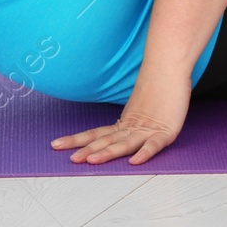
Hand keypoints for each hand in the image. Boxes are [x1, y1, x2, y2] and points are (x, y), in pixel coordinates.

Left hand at [51, 67, 190, 165]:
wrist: (170, 65)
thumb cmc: (158, 86)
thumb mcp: (140, 107)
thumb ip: (129, 120)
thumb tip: (116, 128)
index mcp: (124, 122)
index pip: (96, 133)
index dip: (77, 139)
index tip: (56, 144)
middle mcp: (132, 126)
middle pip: (107, 139)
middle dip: (89, 150)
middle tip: (72, 159)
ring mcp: (148, 128)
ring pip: (126, 143)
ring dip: (109, 152)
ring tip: (93, 161)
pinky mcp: (166, 131)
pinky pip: (154, 144)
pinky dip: (145, 152)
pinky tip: (135, 161)